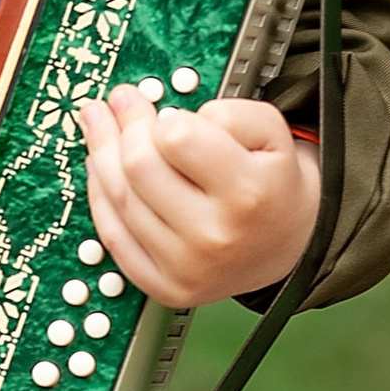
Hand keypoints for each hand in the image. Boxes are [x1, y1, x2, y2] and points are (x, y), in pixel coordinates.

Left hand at [74, 91, 320, 313]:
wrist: (289, 243)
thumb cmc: (275, 183)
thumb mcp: (273, 132)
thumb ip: (227, 111)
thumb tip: (164, 117)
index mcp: (247, 192)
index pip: (176, 138)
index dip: (166, 118)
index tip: (164, 112)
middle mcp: (215, 236)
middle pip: (138, 167)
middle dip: (125, 128)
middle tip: (123, 104)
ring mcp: (187, 267)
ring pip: (118, 197)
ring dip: (102, 154)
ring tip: (101, 126)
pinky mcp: (166, 286)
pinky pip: (113, 236)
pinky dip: (100, 198)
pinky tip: (100, 170)